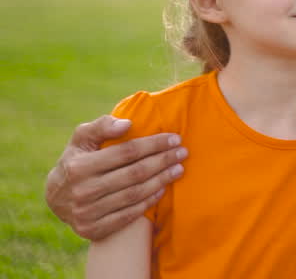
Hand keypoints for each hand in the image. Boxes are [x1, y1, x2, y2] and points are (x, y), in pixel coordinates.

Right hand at [45, 115, 185, 239]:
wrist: (55, 198)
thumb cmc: (77, 160)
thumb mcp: (81, 139)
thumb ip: (101, 126)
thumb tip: (127, 124)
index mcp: (79, 166)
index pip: (127, 152)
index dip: (154, 144)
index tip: (175, 138)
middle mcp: (82, 191)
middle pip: (135, 174)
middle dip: (163, 161)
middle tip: (182, 153)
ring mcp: (87, 213)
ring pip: (135, 194)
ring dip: (161, 181)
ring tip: (178, 169)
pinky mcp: (92, 230)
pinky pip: (129, 215)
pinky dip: (148, 202)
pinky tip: (162, 189)